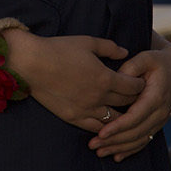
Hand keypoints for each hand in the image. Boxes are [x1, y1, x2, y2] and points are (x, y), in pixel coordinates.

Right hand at [6, 32, 143, 132]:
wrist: (30, 63)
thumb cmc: (57, 49)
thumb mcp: (87, 42)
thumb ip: (109, 47)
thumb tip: (126, 52)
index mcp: (105, 78)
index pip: (134, 87)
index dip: (140, 84)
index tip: (140, 81)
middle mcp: (99, 97)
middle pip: (127, 103)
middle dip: (135, 99)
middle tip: (136, 96)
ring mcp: (86, 110)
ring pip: (114, 120)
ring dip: (122, 116)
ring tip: (124, 111)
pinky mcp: (72, 117)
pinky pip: (96, 128)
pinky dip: (105, 127)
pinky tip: (107, 124)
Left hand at [91, 36, 170, 160]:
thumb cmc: (156, 62)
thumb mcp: (146, 58)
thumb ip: (132, 66)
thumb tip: (118, 78)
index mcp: (156, 97)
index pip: (135, 117)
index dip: (118, 127)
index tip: (101, 133)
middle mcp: (160, 112)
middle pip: (136, 132)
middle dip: (114, 141)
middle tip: (92, 145)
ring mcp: (159, 120)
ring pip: (139, 139)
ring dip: (119, 148)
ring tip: (99, 152)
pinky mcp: (156, 124)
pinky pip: (144, 140)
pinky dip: (130, 150)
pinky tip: (116, 157)